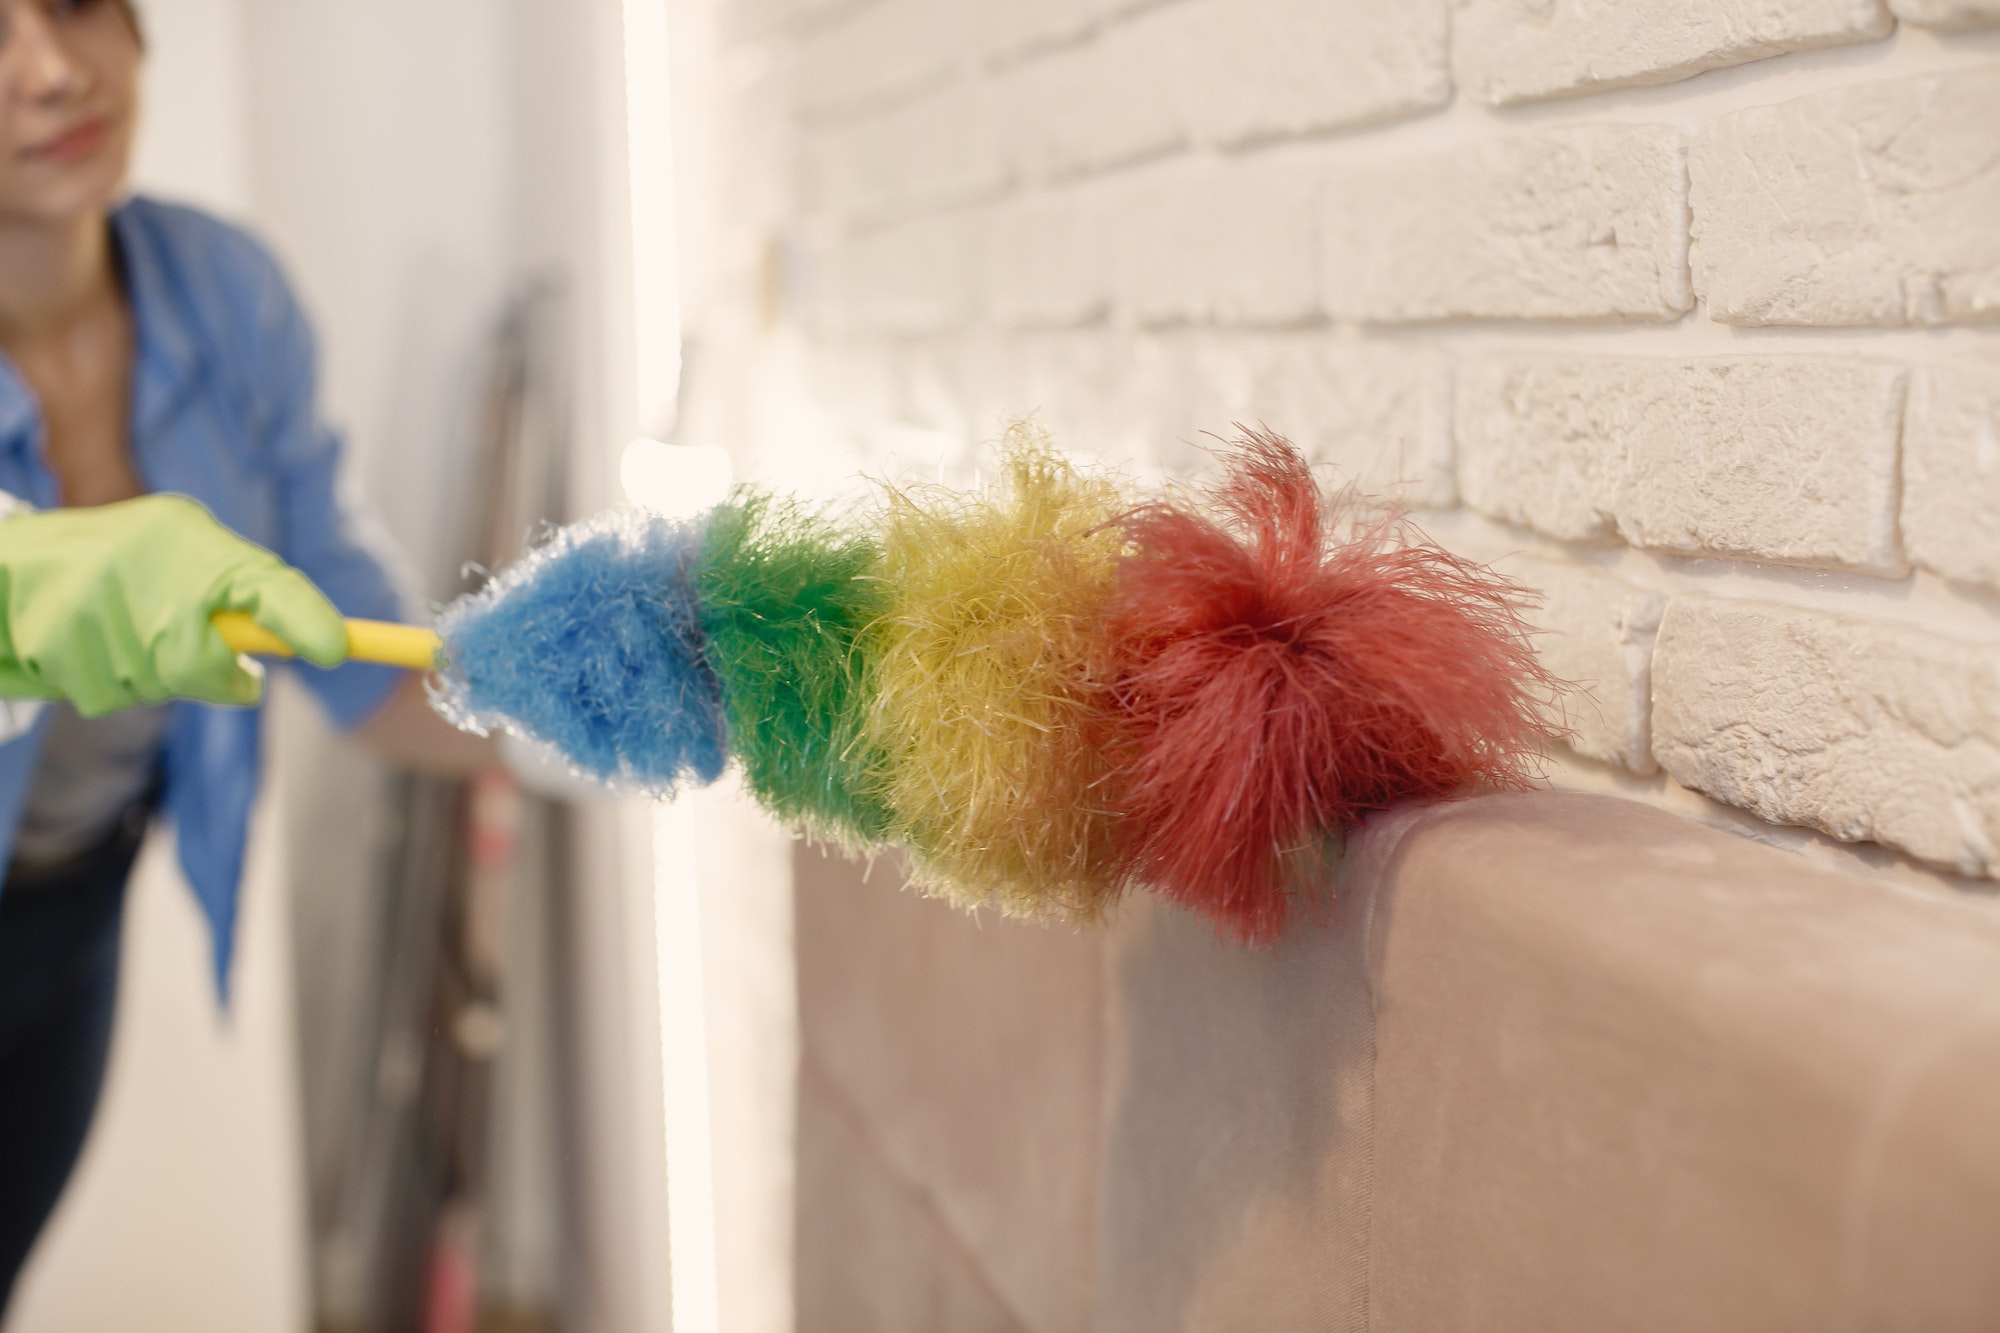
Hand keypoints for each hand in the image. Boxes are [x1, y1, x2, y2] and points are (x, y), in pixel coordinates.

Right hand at [0, 493, 347, 715]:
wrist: (13, 564)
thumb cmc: (119, 553)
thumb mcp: (185, 542)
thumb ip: (242, 589)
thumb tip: (300, 645)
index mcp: (189, 543)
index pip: (264, 584)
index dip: (304, 621)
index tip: (335, 651)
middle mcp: (147, 575)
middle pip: (206, 670)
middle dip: (210, 674)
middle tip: (186, 643)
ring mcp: (98, 616)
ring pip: (159, 687)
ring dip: (148, 670)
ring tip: (117, 623)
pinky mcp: (57, 652)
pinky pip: (110, 694)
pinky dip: (103, 675)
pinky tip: (84, 638)